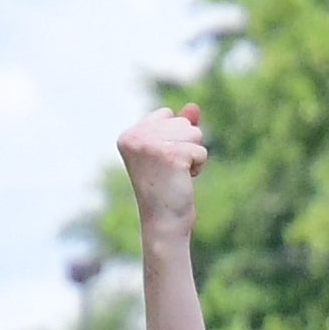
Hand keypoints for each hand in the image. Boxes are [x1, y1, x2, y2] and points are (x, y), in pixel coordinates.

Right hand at [118, 103, 208, 242]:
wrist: (163, 223)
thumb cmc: (165, 190)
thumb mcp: (170, 153)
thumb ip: (178, 128)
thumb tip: (193, 106)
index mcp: (128, 135)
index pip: (166, 114)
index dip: (173, 138)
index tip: (162, 162)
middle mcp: (136, 137)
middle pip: (182, 122)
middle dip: (185, 145)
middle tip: (170, 172)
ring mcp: (152, 145)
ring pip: (194, 133)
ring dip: (192, 155)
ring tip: (176, 175)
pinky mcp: (171, 155)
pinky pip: (200, 150)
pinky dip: (198, 166)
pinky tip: (183, 180)